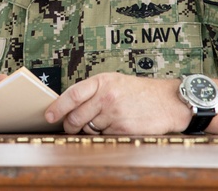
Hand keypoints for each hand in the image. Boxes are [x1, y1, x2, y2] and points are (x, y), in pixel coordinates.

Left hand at [45, 73, 188, 134]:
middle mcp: (107, 96)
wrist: (169, 102)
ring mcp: (114, 113)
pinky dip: (104, 135)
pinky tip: (114, 127)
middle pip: (76, 116)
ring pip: (89, 128)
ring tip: (102, 123)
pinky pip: (103, 136)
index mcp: (103, 81)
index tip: (49, 115)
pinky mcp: (122, 129)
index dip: (58, 106)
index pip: (73, 94)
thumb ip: (94, 91)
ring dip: (89, 130)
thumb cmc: (140, 92)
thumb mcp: (115, 82)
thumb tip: (70, 106)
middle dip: (69, 124)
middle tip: (70, 127)